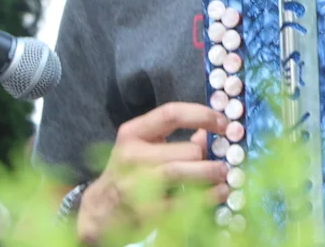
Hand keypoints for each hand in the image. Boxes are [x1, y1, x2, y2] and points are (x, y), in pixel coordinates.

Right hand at [77, 103, 229, 244]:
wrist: (99, 211)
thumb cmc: (129, 174)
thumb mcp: (146, 149)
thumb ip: (178, 140)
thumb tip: (213, 134)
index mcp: (133, 133)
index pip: (171, 113)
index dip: (202, 115)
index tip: (225, 123)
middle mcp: (131, 155)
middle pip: (184, 150)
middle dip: (209, 155)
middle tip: (225, 159)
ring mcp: (134, 184)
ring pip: (181, 172)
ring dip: (209, 174)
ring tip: (225, 174)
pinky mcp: (143, 210)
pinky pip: (181, 202)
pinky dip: (205, 198)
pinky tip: (219, 194)